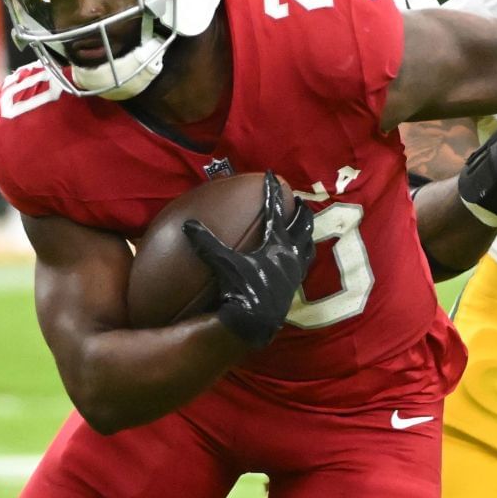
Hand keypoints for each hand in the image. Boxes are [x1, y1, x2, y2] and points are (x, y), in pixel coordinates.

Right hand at [182, 173, 315, 347]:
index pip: (275, 209)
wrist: (256, 322)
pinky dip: (303, 254)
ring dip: (306, 233)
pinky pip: (304, 263)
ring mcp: (295, 270)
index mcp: (276, 242)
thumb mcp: (222, 263)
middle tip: (299, 200)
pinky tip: (297, 257)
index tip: (272, 176)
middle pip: (302, 224)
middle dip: (301, 211)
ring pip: (308, 244)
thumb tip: (188, 224)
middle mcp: (291, 253)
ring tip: (304, 226)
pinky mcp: (294, 286)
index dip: (271, 191)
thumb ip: (206, 242)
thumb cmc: (241, 289)